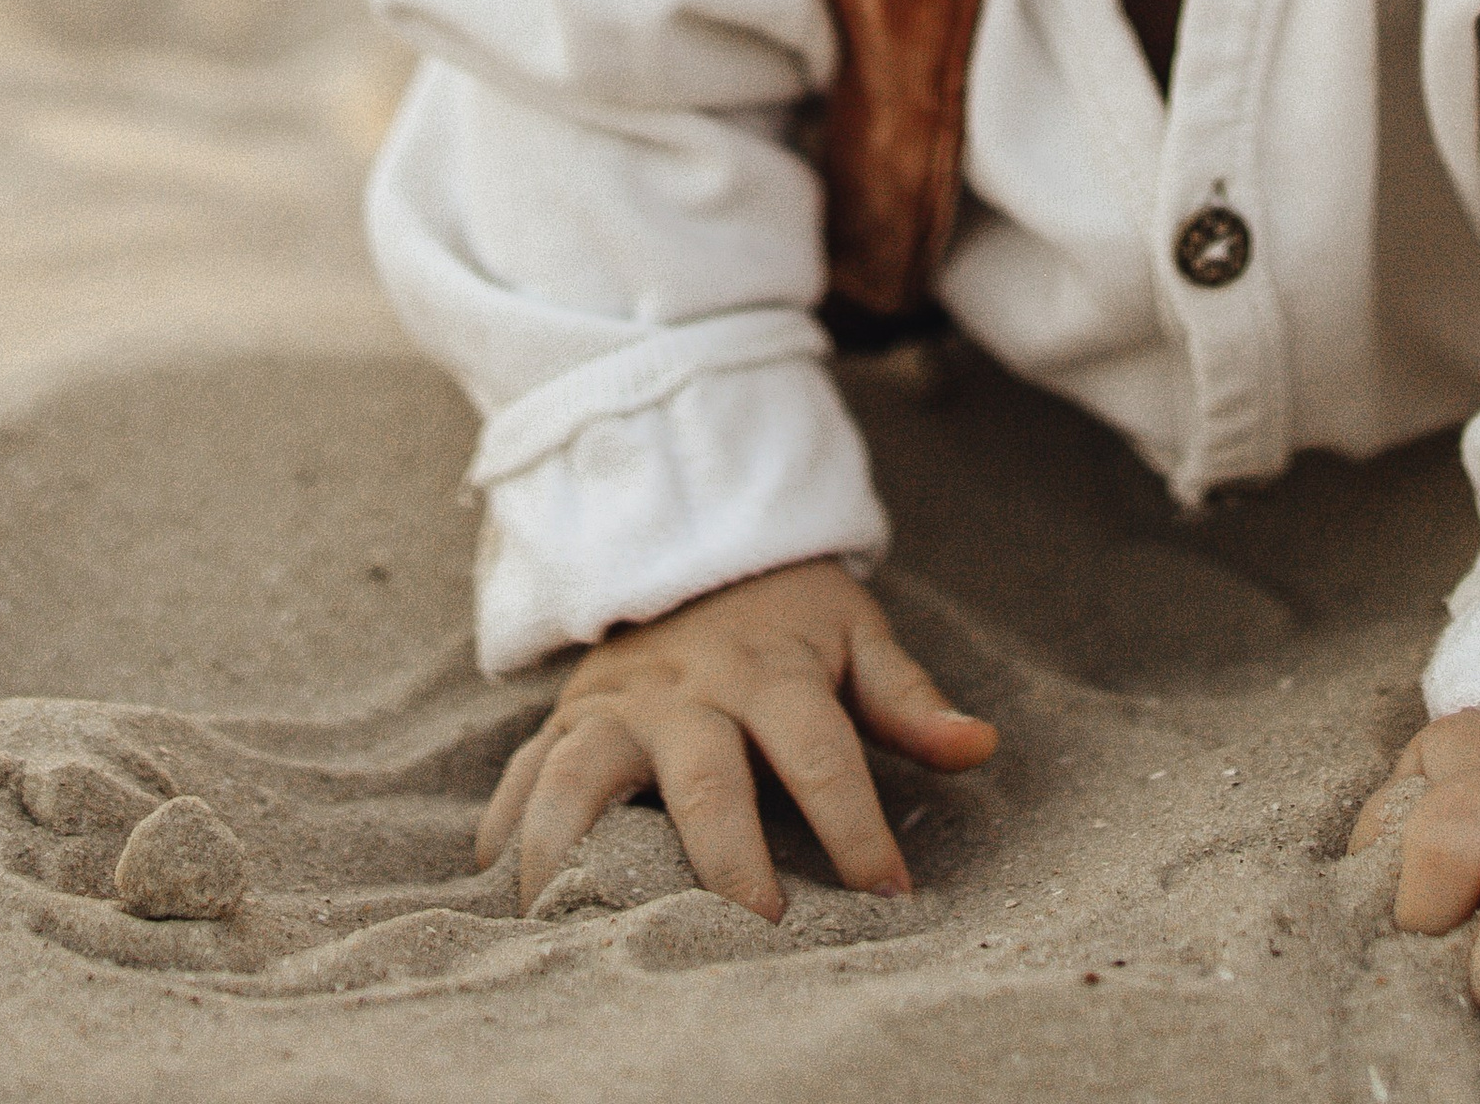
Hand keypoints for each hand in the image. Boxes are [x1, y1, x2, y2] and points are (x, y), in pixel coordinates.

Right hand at [476, 557, 996, 919]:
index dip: (858, 828)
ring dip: (577, 849)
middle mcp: (687, 691)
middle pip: (705, 780)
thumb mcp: (856, 634)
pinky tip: (499, 894)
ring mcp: (615, 705)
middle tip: (755, 939)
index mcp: (771, 671)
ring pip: (583, 775)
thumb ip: (910, 698)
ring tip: (575, 925)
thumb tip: (980, 745)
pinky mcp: (564, 720)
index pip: (822, 752)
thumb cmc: (789, 613)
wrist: (693, 540)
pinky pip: (521, 775)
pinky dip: (504, 833)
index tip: (890, 900)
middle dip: (730, 862)